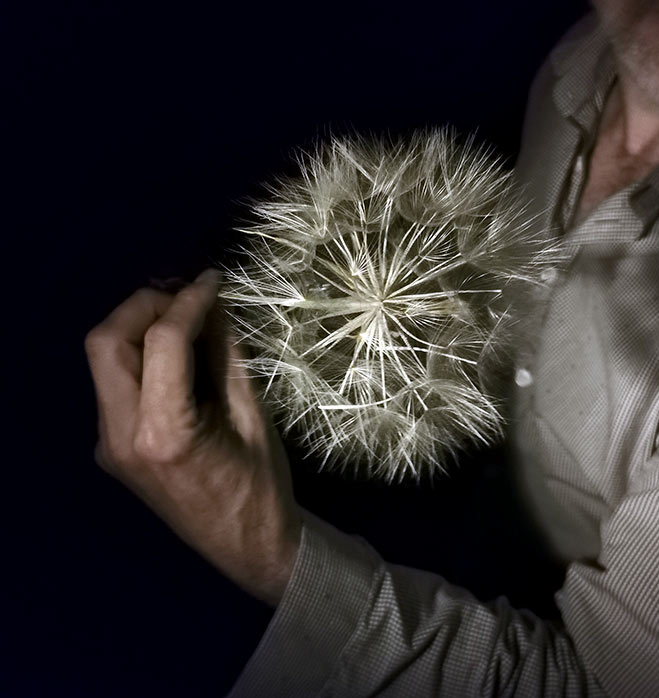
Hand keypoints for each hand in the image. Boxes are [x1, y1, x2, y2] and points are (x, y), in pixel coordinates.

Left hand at [85, 268, 301, 605]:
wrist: (246, 550)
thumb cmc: (263, 489)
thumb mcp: (253, 417)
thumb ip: (226, 357)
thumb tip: (214, 306)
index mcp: (164, 433)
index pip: (162, 342)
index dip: (188, 301)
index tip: (212, 281)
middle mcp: (121, 437)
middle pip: (106, 343)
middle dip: (143, 306)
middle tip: (186, 296)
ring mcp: (109, 445)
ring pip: (104, 361)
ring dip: (137, 329)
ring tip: (183, 316)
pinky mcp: (112, 449)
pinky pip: (116, 386)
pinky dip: (140, 357)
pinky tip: (176, 354)